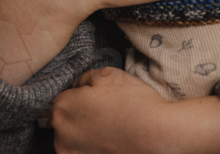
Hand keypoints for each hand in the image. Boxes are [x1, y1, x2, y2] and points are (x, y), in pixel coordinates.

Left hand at [47, 67, 219, 153]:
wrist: (158, 135)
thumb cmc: (133, 102)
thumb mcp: (107, 74)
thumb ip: (84, 77)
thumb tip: (77, 85)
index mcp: (62, 108)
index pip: (61, 97)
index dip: (79, 93)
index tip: (93, 95)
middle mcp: (61, 135)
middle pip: (63, 120)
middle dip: (78, 114)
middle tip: (102, 111)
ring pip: (72, 138)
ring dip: (84, 132)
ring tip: (108, 126)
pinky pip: (82, 151)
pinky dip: (92, 146)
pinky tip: (109, 139)